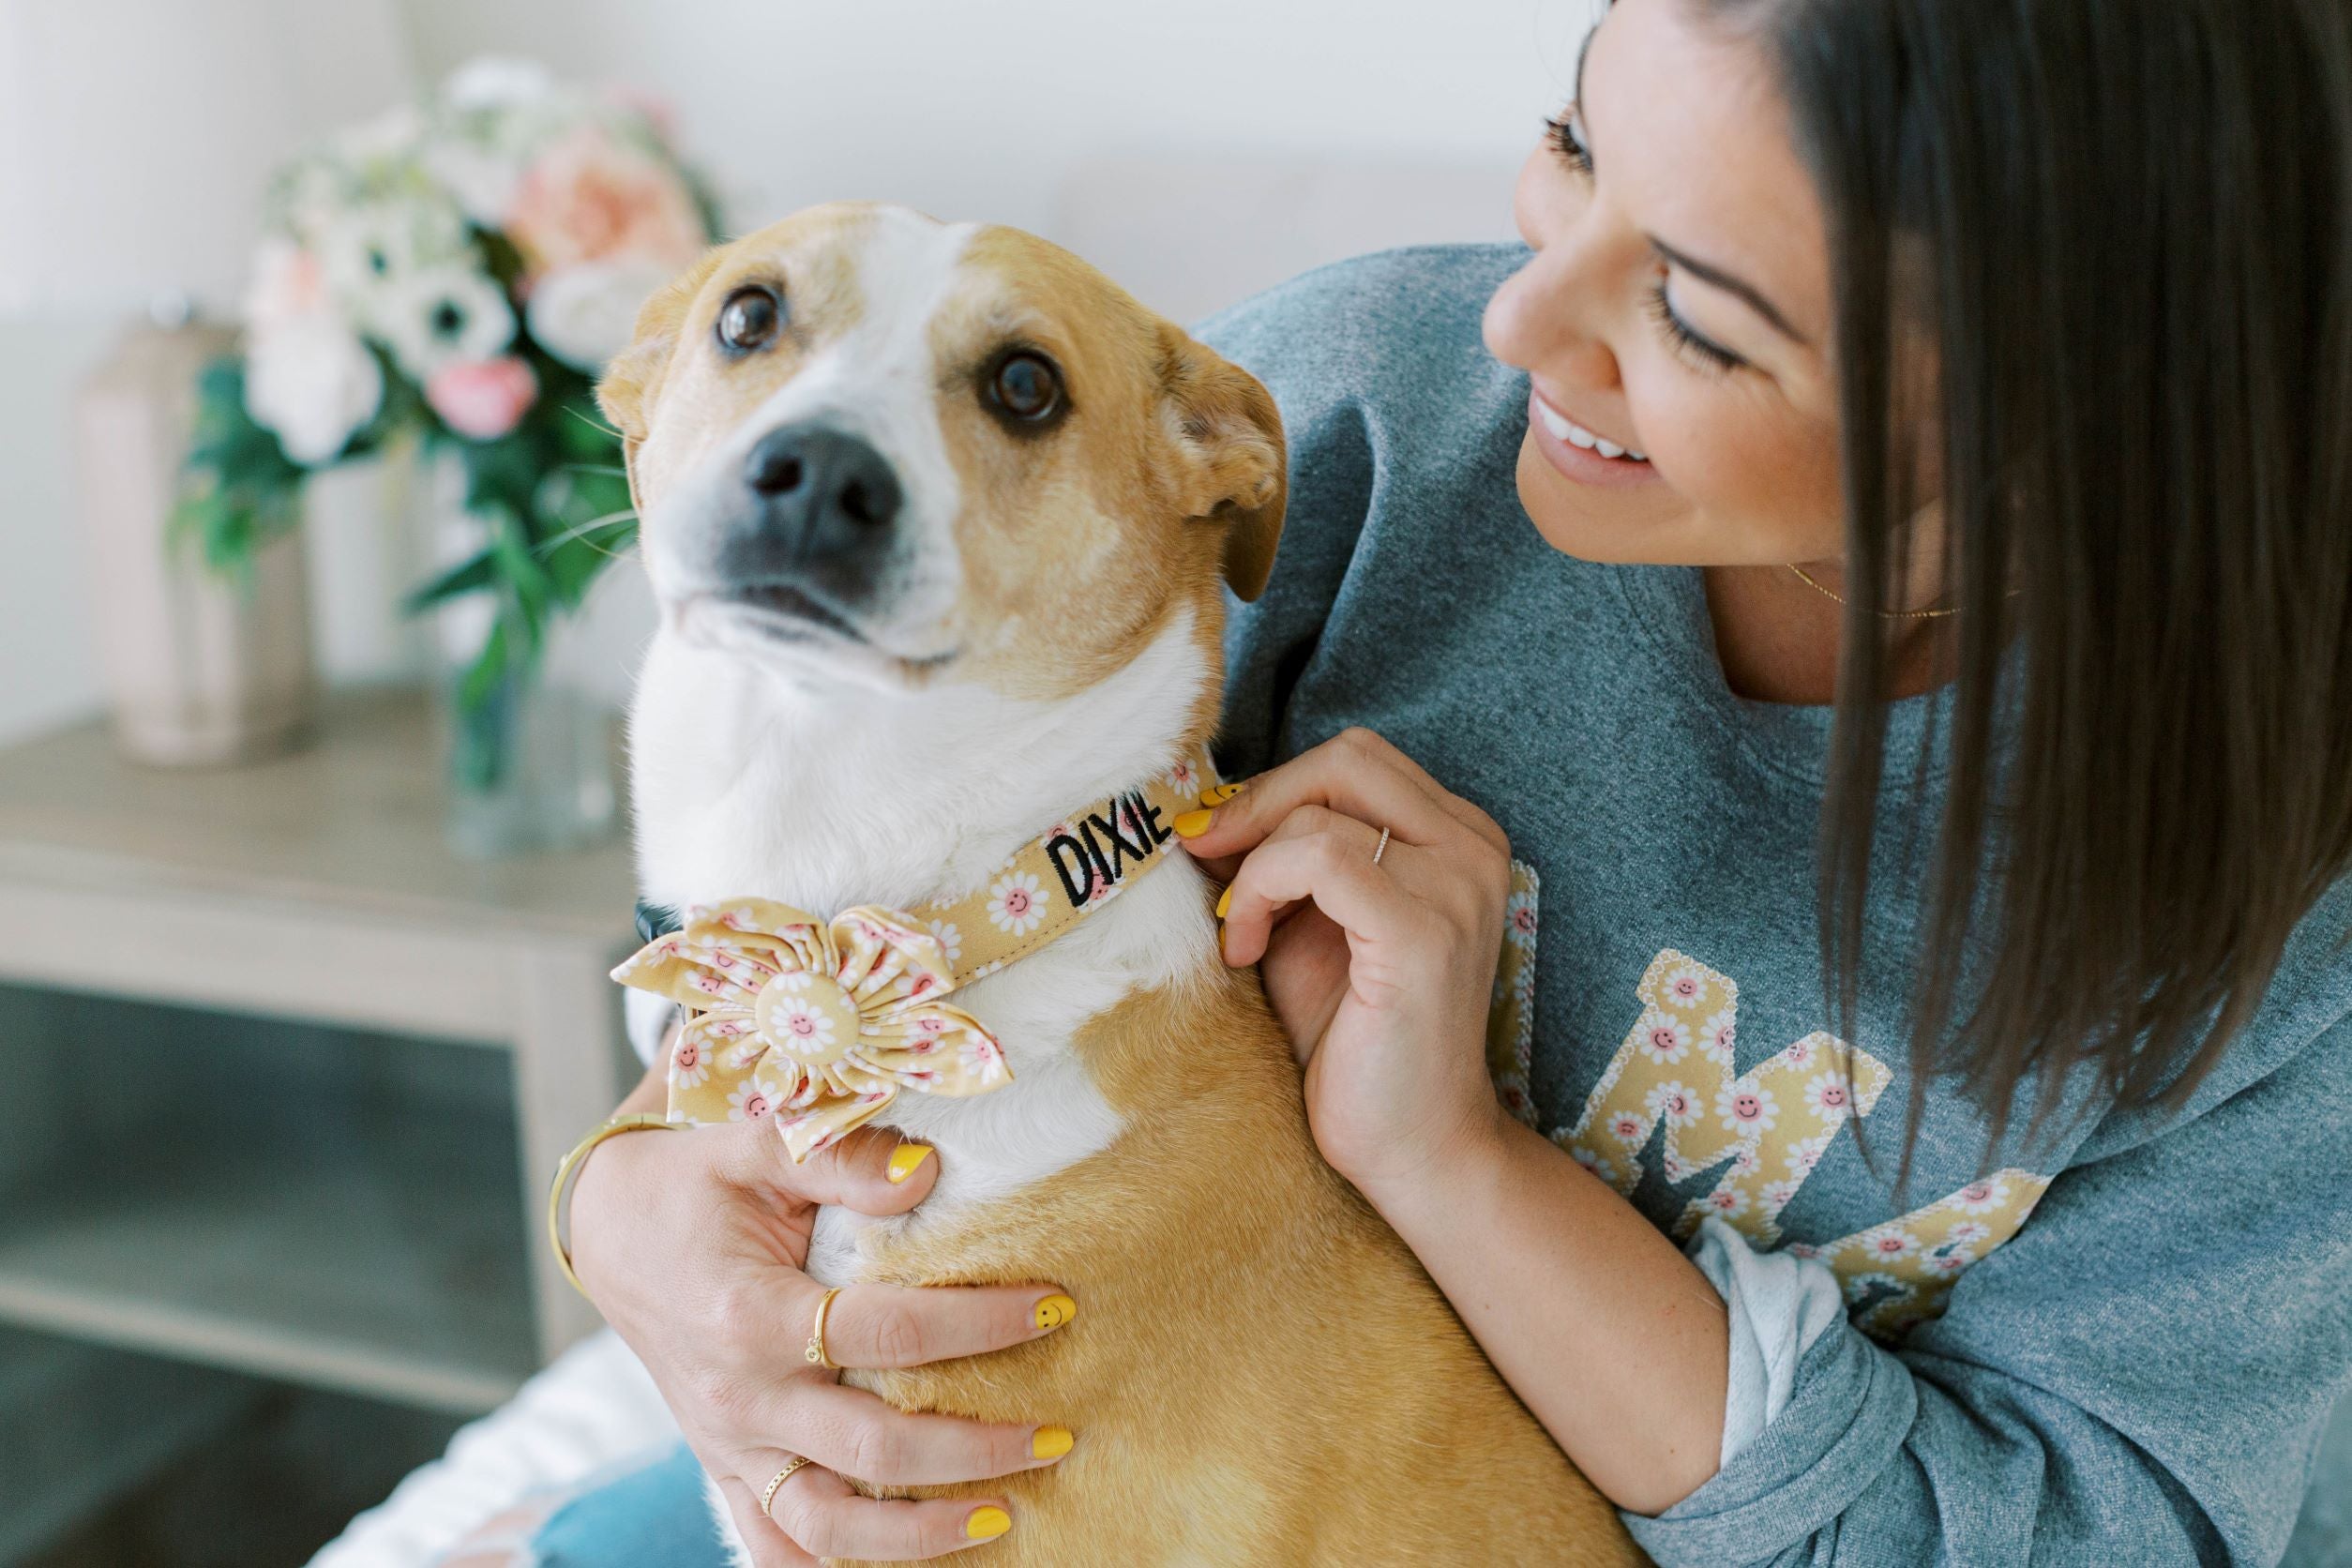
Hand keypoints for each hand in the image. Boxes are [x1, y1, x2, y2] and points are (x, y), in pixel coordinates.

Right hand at [569, 1069, 1075, 1563]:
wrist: (611, 1228)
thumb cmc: (698, 1181)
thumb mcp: (758, 1144)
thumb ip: (840, 1157)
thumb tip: (927, 1174)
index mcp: (751, 1314)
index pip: (889, 1332)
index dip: (980, 1324)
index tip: (1055, 1306)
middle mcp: (741, 1395)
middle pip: (874, 1450)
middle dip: (976, 1450)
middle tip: (1058, 1435)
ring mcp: (730, 1444)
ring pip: (826, 1525)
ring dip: (920, 1537)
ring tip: (1006, 1518)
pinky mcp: (724, 1467)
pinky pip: (773, 1546)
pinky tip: (909, 1564)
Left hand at [1175, 727, 1512, 1193]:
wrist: (1413, 1146)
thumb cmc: (1355, 1041)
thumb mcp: (1307, 926)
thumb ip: (1277, 860)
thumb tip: (1201, 807)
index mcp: (1459, 838)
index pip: (1356, 760)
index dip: (1274, 787)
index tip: (1217, 841)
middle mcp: (1473, 850)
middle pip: (1345, 760)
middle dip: (1256, 803)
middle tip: (1206, 858)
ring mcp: (1458, 887)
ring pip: (1320, 811)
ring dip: (1252, 865)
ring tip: (1240, 932)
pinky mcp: (1424, 932)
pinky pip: (1317, 858)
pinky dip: (1261, 891)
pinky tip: (1247, 949)